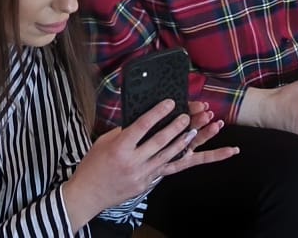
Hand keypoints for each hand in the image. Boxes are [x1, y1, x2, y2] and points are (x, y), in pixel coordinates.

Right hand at [63, 100, 237, 221]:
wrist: (88, 194)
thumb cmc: (94, 165)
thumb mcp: (105, 142)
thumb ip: (125, 130)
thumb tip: (145, 116)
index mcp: (120, 148)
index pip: (142, 126)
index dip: (158, 113)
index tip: (170, 102)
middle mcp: (133, 161)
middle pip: (161, 140)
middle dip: (180, 125)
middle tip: (194, 113)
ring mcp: (144, 173)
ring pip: (172, 154)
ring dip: (191, 139)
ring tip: (206, 126)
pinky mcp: (150, 181)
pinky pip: (174, 167)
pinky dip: (194, 158)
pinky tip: (209, 151)